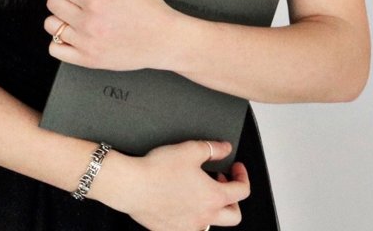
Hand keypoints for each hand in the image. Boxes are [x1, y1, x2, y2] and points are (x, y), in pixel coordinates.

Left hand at [45, 0, 185, 71]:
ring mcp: (87, 44)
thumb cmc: (149, 10)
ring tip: (80, 18)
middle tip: (83, 2)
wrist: (166, 40)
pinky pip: (55, 49)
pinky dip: (59, 41)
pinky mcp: (88, 61)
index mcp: (96, 1)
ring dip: (61, 18)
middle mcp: (88, 23)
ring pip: (51, 25)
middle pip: (53, 3)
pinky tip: (75, 35)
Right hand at [90, 140, 248, 230]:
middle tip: (222, 185)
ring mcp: (189, 227)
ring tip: (198, 194)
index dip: (243, 176)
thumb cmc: (157, 170)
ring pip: (211, 224)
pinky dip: (189, 217)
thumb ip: (212, 149)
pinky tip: (179, 203)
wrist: (130, 185)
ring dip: (210, 210)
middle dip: (233, 200)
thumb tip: (225, 149)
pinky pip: (188, 228)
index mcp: (214, 197)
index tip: (236, 169)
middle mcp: (205, 216)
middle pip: (234, 215)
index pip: (242, 191)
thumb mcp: (189, 150)